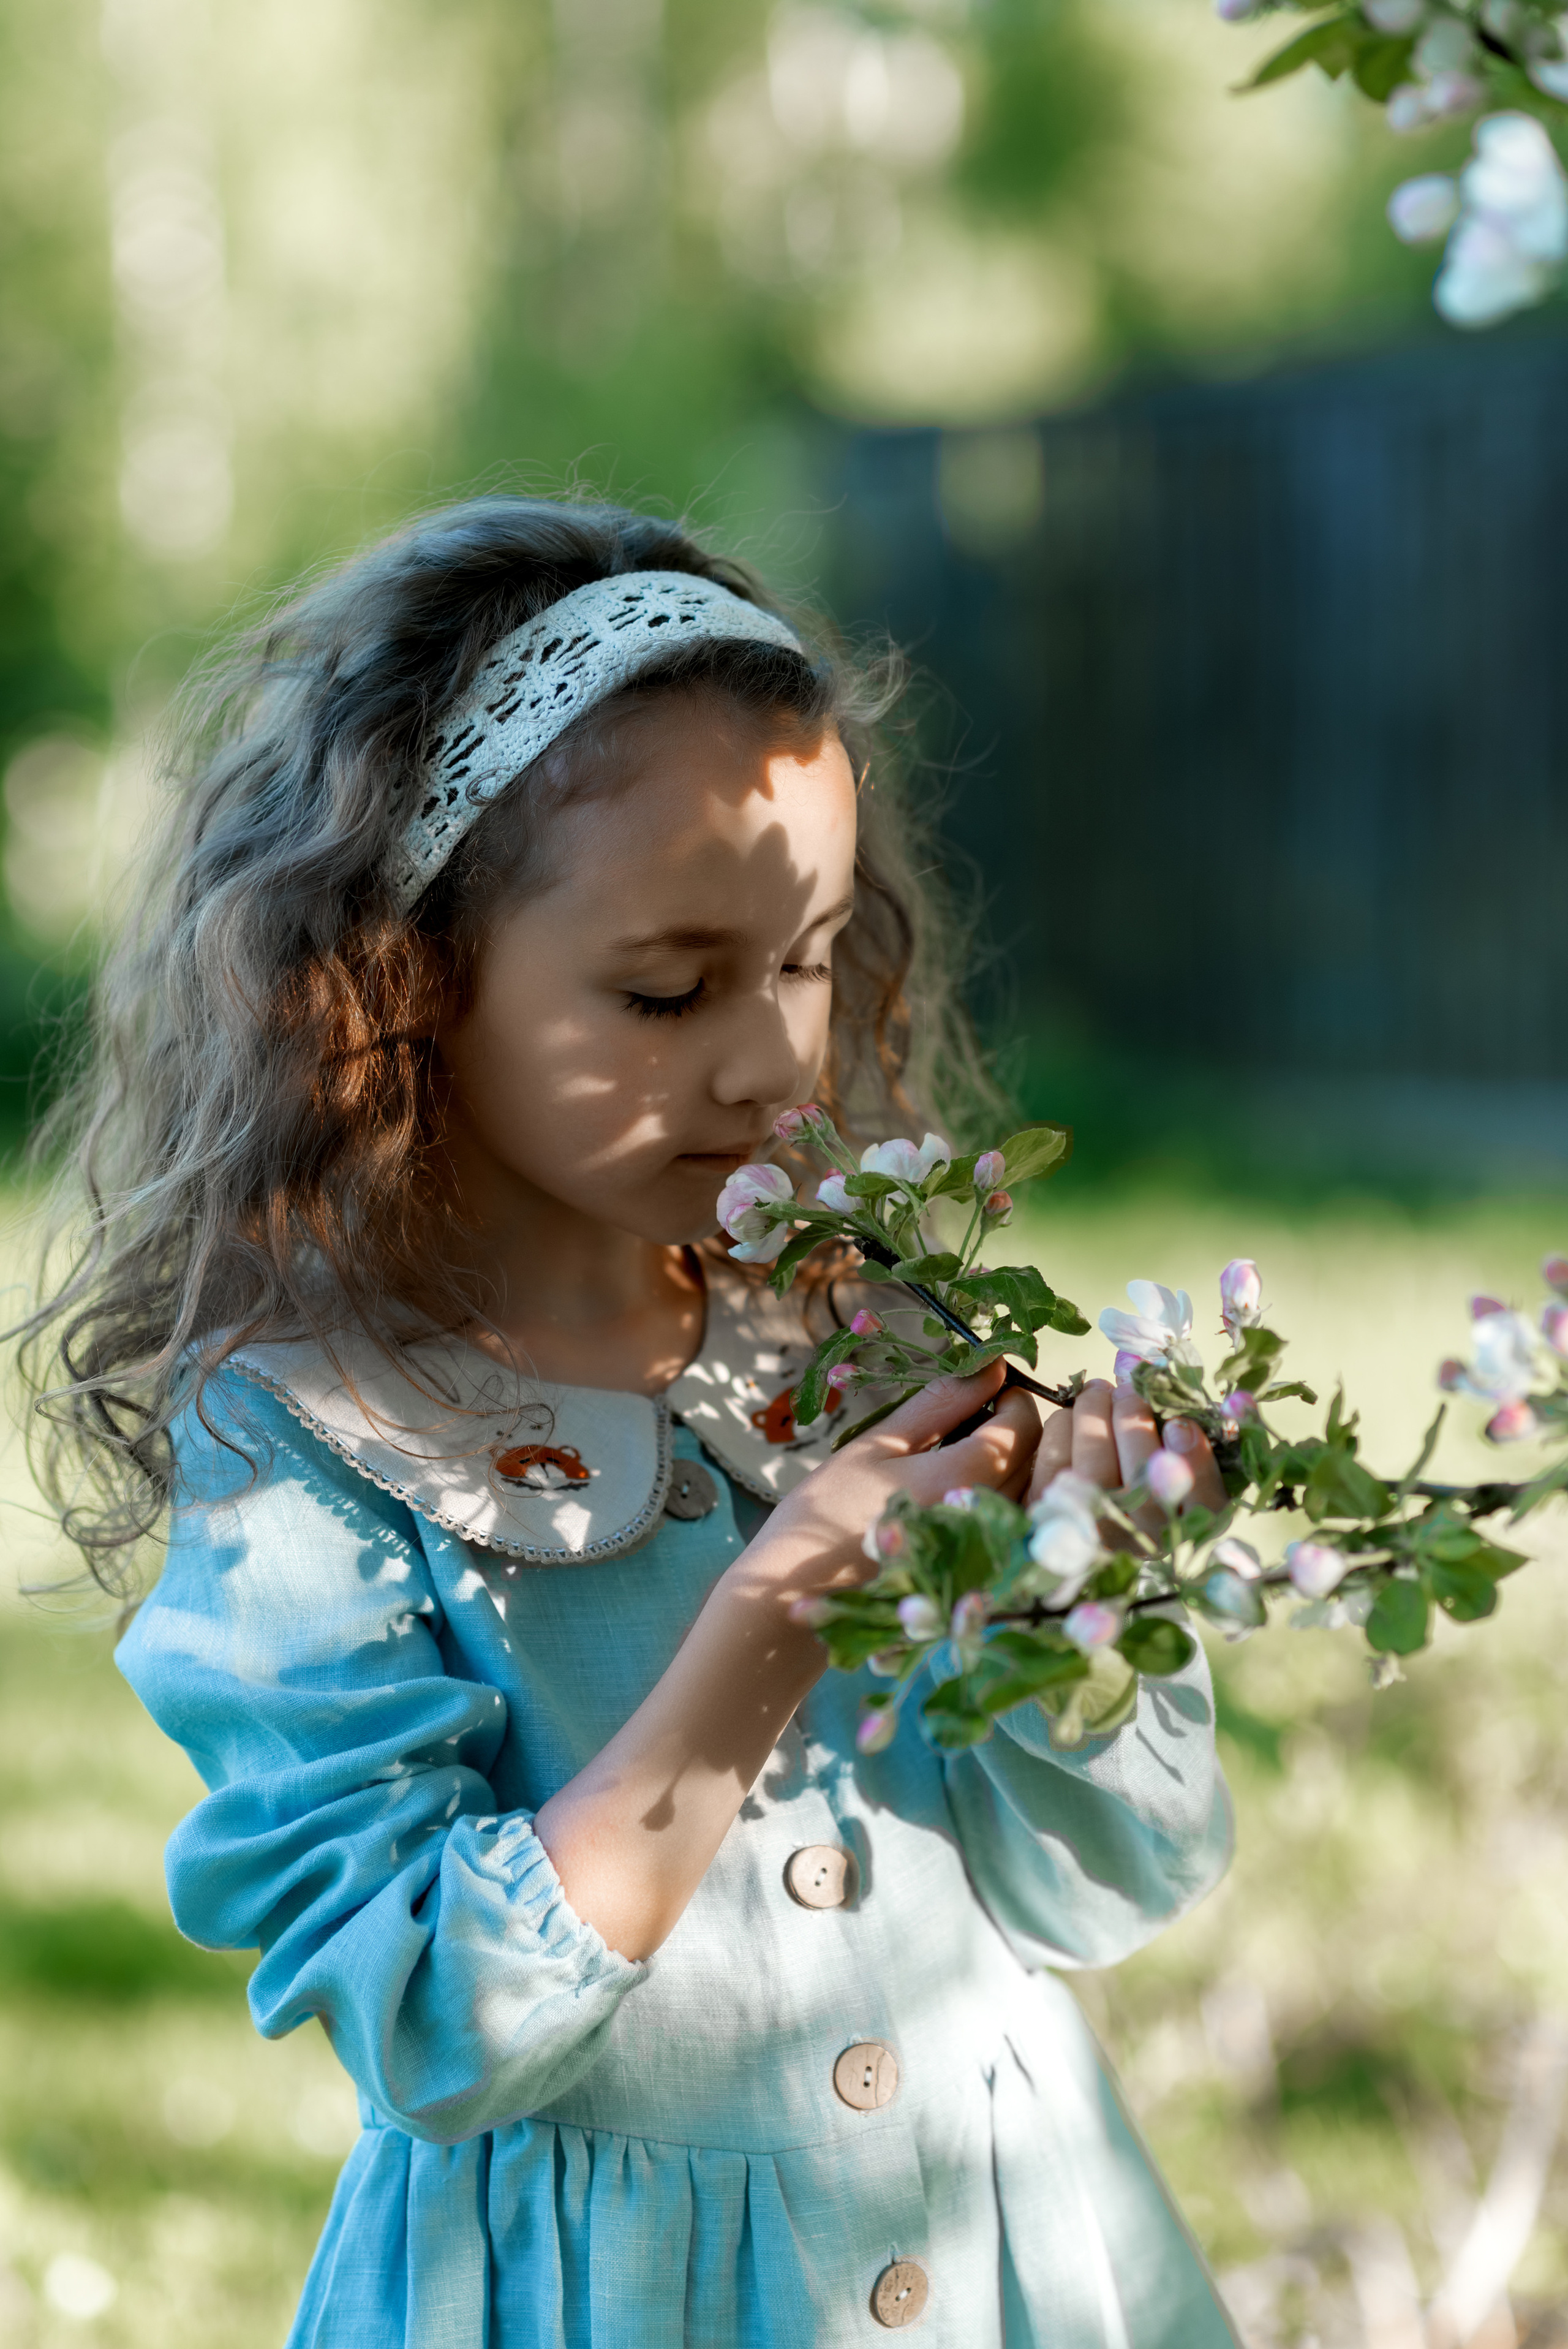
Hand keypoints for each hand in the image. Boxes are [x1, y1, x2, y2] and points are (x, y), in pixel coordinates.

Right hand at [735, 1359, 1038, 1610]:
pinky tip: (963, 1495)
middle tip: (976, 1414)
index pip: (1023, 1425)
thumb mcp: (878, 1444)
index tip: (989, 1385)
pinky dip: (1002, 1499)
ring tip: (966, 1454)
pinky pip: (1013, 1526)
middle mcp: (988, 1519)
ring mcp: (989, 1553)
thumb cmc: (828, 1510)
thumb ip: (939, 1402)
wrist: (801, 1591)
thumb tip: (989, 1365)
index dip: (1013, 1395)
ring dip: (1013, 1464)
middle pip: (1036, 1459)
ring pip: (1030, 1493)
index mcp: (962, 1477)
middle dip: (1016, 1426)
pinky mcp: (981, 1576)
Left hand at [1027, 1375, 1225, 1531]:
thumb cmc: (1138, 1454)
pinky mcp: (1058, 1516)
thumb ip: (1181, 1420)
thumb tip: (1166, 1379)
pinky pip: (1059, 1462)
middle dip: (1133, 1421)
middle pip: (1144, 1480)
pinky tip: (1074, 1414)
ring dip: (1095, 1414)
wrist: (1077, 1495)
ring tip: (1099, 1393)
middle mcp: (1147, 1535)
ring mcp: (1100, 1530)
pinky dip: (1065, 1426)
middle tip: (1128, 1391)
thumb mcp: (1169, 1442)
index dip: (1196, 1465)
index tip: (1181, 1425)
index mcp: (1190, 1518)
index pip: (1207, 1505)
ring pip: (1097, 1468)